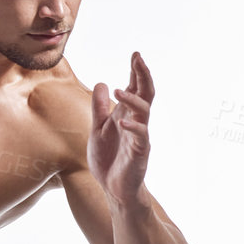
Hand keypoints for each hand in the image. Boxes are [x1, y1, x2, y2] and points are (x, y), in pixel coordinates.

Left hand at [88, 50, 153, 205]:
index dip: (136, 72)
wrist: (113, 189)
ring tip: (119, 90)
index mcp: (127, 115)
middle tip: (138, 59)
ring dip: (132, 99)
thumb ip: (100, 108)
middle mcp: (136, 123)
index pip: (135, 89)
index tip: (135, 54)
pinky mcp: (139, 153)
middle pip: (145, 94)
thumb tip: (102, 83)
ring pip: (143, 112)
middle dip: (142, 76)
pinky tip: (121, 122)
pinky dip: (132, 128)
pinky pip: (140, 137)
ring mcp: (139, 137)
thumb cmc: (109, 160)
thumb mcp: (98, 129)